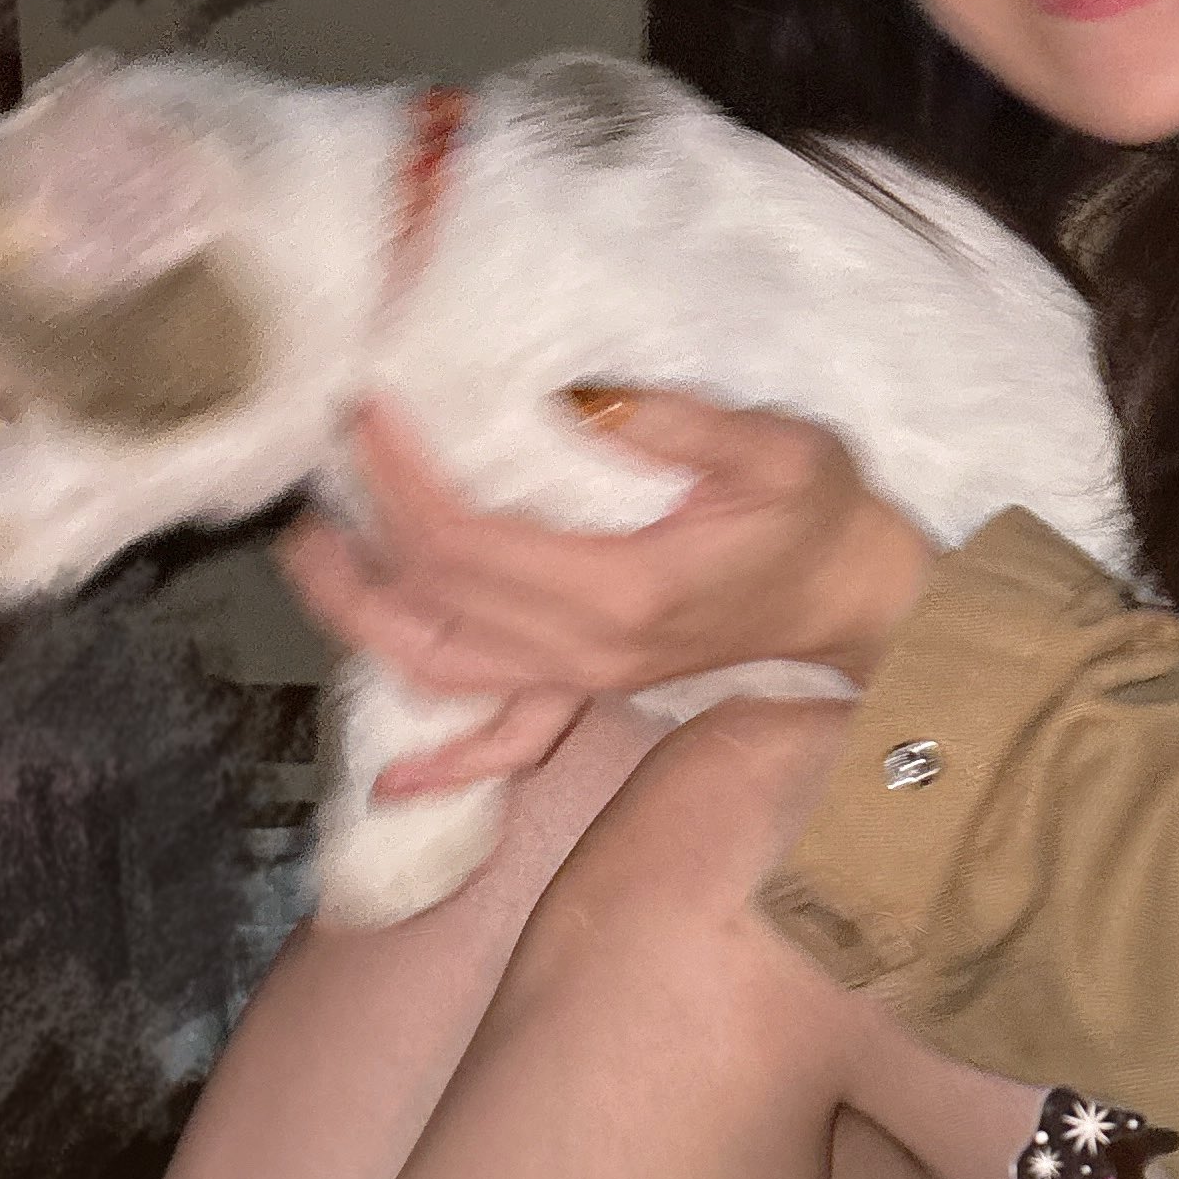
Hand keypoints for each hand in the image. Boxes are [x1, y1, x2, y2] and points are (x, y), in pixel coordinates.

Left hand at [278, 392, 932, 775]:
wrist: (863, 600)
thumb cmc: (822, 516)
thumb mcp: (773, 446)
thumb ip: (675, 421)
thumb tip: (572, 397)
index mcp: (619, 588)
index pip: (464, 538)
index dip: (398, 475)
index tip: (368, 410)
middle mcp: (586, 650)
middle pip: (429, 603)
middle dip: (355, 537)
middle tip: (316, 468)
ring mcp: (585, 680)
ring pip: (440, 666)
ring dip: (361, 618)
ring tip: (315, 554)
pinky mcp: (592, 688)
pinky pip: (509, 742)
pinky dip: (446, 766)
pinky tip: (391, 782)